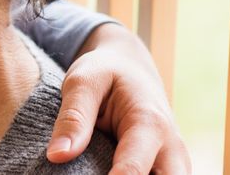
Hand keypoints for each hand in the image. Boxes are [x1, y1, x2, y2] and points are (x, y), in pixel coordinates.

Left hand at [46, 23, 191, 174]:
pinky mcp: (166, 170)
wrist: (131, 66)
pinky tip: (105, 172)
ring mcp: (172, 162)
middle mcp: (170, 148)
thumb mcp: (83, 82)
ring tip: (97, 172)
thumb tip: (56, 156)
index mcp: (149, 123)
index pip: (134, 168)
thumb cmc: (104, 72)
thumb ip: (73, 118)